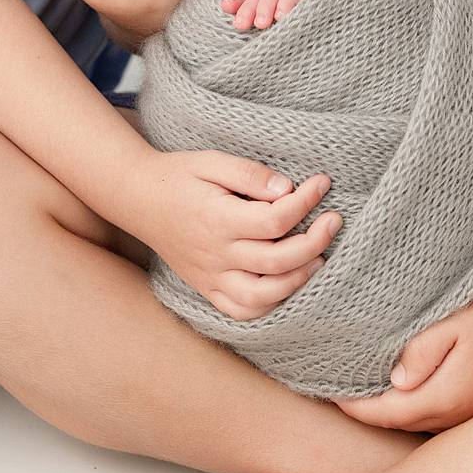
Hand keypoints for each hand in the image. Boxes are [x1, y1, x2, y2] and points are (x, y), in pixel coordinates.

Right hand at [136, 149, 342, 319]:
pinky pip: (242, 311)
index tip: (322, 182)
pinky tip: (289, 283)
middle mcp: (215, 254)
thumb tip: (287, 188)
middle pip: (276, 261)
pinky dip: (270, 304)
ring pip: (263, 295)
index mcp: (216, 218)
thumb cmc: (178, 175)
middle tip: (334, 220)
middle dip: (315, 242)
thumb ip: (249, 173)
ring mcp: (210, 277)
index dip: (306, 202)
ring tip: (319, 257)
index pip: (274, 220)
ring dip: (299, 280)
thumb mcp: (211, 160)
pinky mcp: (207, 289)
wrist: (138, 198)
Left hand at [332, 266, 472, 431]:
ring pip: (415, 418)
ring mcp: (471, 416)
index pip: (377, 412)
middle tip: (331, 383)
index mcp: (441, 400)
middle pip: (392, 421)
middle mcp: (454, 419)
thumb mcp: (456, 323)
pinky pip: (437, 411)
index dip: (344, 399)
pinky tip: (408, 381)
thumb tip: (391, 379)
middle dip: (361, 407)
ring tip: (361, 382)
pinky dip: (414, 401)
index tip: (319, 382)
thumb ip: (417, 351)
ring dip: (388, 405)